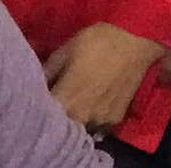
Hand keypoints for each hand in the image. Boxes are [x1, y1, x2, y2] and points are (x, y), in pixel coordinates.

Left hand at [44, 23, 163, 133]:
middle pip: (62, 126)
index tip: (36, 97)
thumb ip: (48, 70)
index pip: (44, 115)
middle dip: (56, 116)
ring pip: (81, 129)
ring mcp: (101, 122)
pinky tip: (91, 105)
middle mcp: (82, 117)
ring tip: (74, 104)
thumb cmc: (97, 41)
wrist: (135, 41)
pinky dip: (91, 120)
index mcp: (67, 99)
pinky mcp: (115, 120)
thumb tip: (35, 82)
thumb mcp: (66, 49)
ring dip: (75, 120)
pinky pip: (98, 126)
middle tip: (55, 99)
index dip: (37, 106)